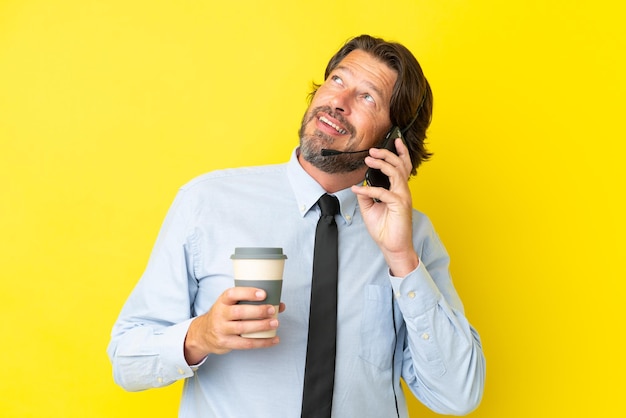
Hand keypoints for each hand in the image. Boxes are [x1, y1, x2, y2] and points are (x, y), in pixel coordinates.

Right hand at [184, 287, 285, 364]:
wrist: (203, 333)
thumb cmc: (224, 315)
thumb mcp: (232, 305)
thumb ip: (252, 303)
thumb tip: (280, 305)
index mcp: (222, 301)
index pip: (233, 294)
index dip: (248, 293)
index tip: (263, 294)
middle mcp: (220, 314)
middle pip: (239, 312)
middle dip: (258, 311)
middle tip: (272, 310)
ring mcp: (222, 329)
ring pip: (242, 328)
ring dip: (261, 326)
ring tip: (275, 323)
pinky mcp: (226, 343)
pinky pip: (246, 344)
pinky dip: (262, 342)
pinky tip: (273, 339)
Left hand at [351, 137, 418, 276]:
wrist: (392, 246)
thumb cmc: (385, 228)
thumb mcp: (369, 208)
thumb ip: (366, 194)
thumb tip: (360, 183)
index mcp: (398, 190)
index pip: (402, 167)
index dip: (400, 153)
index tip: (394, 141)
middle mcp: (403, 191)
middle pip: (400, 165)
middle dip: (388, 154)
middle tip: (373, 149)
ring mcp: (403, 197)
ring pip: (396, 173)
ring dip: (382, 164)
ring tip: (369, 159)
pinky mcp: (400, 205)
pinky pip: (384, 192)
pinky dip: (369, 189)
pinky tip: (358, 189)